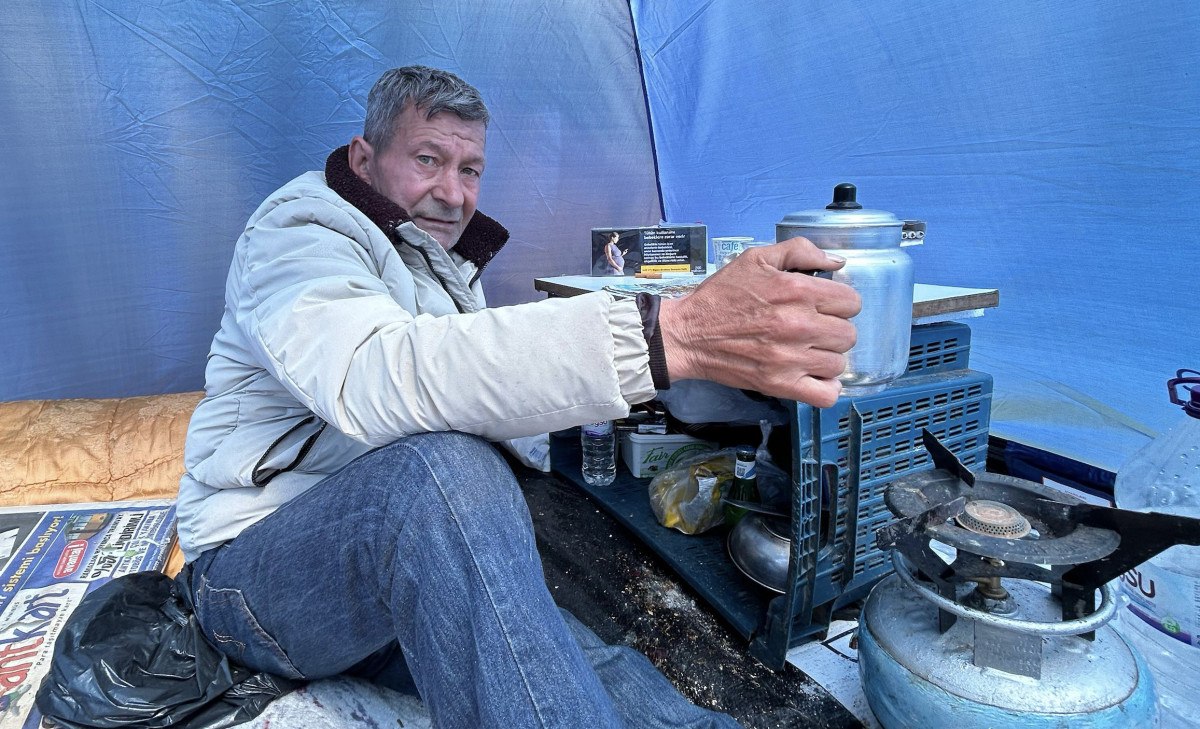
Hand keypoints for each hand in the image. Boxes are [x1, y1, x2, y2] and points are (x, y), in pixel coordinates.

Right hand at [657, 237, 860, 406]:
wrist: (688, 334)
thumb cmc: (721, 295)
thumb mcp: (757, 258)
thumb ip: (800, 251)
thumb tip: (838, 262)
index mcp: (797, 290)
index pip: (851, 301)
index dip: (838, 302)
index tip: (822, 306)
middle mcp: (799, 325)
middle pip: (849, 334)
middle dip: (834, 329)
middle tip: (813, 328)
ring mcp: (791, 358)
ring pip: (840, 363)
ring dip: (826, 357)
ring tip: (807, 351)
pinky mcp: (780, 385)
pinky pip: (826, 395)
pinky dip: (826, 388)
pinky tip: (813, 376)